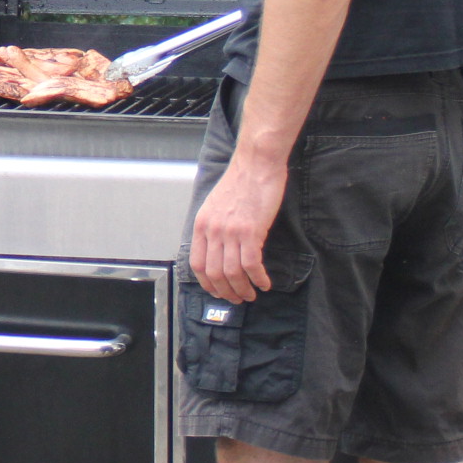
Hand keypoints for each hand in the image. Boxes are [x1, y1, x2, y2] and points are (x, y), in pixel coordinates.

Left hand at [188, 149, 289, 303]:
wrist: (256, 164)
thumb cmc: (240, 182)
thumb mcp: (216, 205)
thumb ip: (214, 227)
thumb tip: (218, 250)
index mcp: (201, 224)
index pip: (197, 264)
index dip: (207, 283)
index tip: (217, 291)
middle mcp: (212, 230)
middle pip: (214, 273)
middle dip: (226, 292)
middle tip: (237, 299)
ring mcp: (230, 231)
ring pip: (232, 272)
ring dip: (243, 289)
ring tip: (252, 294)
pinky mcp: (250, 231)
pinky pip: (251, 264)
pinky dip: (258, 278)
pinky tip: (264, 283)